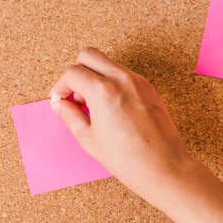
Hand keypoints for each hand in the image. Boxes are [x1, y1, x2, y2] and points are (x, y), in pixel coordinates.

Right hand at [50, 47, 192, 207]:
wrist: (163, 167)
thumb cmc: (129, 160)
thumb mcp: (89, 139)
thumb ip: (71, 116)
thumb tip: (61, 105)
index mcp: (102, 91)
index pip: (72, 73)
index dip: (61, 86)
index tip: (60, 98)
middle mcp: (121, 79)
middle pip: (88, 55)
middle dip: (76, 72)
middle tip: (74, 96)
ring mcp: (137, 81)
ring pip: (107, 63)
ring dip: (94, 76)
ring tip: (92, 105)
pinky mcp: (148, 88)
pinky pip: (123, 74)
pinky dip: (111, 82)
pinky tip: (109, 107)